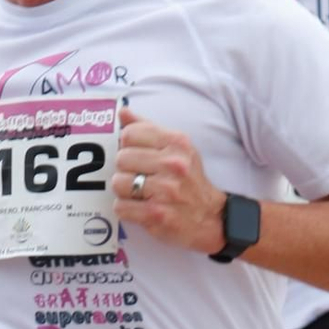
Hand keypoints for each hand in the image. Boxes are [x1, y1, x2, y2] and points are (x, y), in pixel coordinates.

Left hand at [114, 110, 233, 254]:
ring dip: (125, 191)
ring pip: (118, 183)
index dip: (128, 146)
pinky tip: (140, 208)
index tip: (138, 156)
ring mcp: (165, 190)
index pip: (130, 134)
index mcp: (177, 143)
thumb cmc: (189, 180)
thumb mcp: (177, 148)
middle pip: (121, 158)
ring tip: (140, 193)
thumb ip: (148, 128)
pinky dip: (126, 210)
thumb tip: (123, 111)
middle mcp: (173, 165)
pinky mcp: (156, 214)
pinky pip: (121, 207)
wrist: (211, 217)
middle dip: (126, 170)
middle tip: (140, 177)